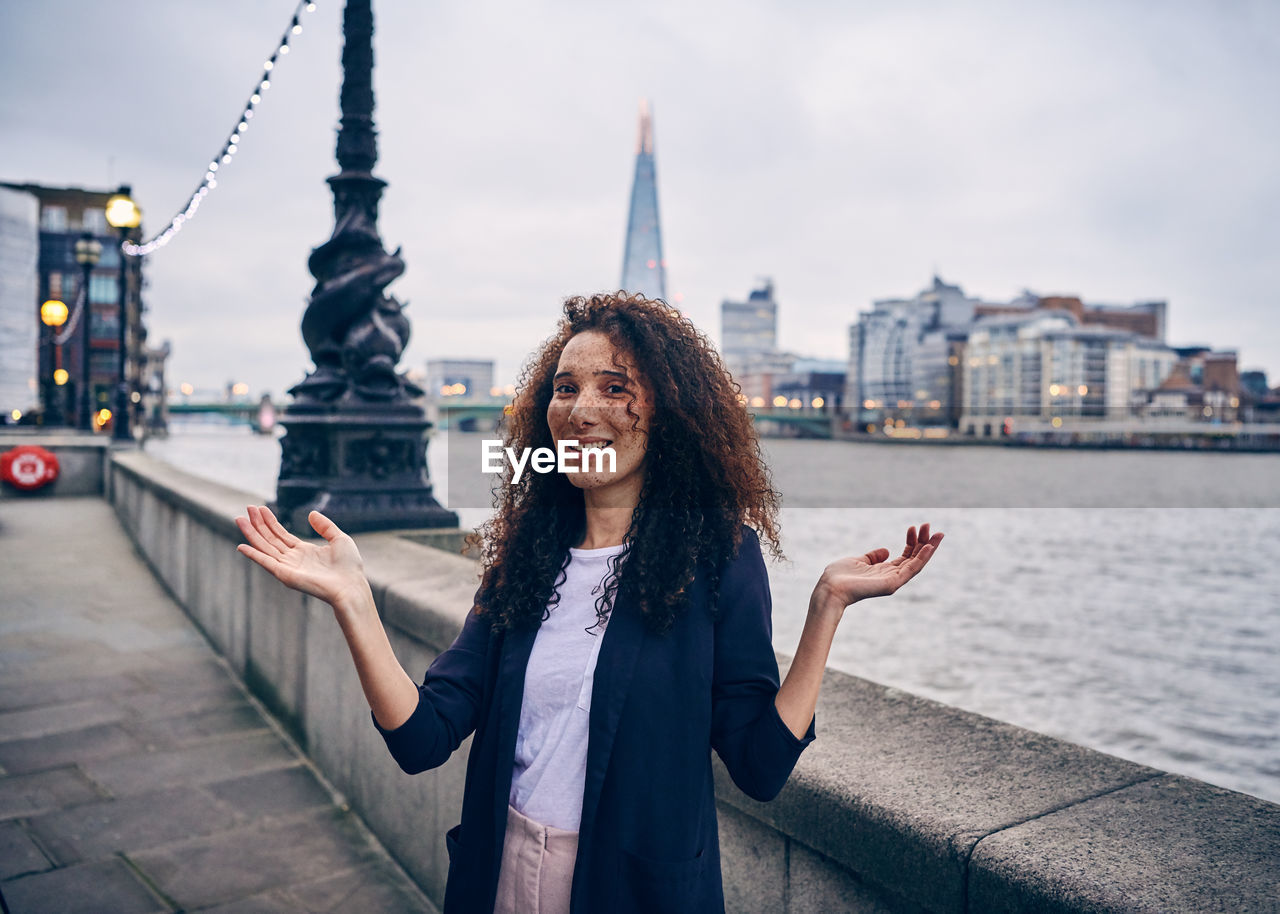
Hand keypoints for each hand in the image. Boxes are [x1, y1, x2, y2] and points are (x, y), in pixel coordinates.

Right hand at [235, 505, 367, 609]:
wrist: (351, 585)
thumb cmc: (349, 567)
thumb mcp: (339, 539)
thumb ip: (325, 526)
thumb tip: (311, 513)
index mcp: (304, 551)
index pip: (281, 534)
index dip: (270, 521)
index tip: (260, 508)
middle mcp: (293, 559)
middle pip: (270, 539)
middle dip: (258, 524)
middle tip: (247, 508)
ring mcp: (288, 567)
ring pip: (265, 547)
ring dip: (252, 534)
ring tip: (239, 519)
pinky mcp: (285, 575)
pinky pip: (266, 563)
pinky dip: (253, 555)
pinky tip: (242, 546)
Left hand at [812, 523, 942, 614]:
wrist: (830, 588)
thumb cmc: (839, 576)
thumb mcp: (858, 561)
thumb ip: (873, 557)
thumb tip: (886, 551)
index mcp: (884, 571)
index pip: (905, 556)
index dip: (912, 542)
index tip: (913, 527)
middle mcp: (892, 577)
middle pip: (914, 559)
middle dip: (924, 542)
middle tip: (930, 526)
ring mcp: (893, 581)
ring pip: (917, 564)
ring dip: (928, 548)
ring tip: (938, 534)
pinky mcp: (892, 583)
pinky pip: (911, 569)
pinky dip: (922, 558)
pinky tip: (929, 546)